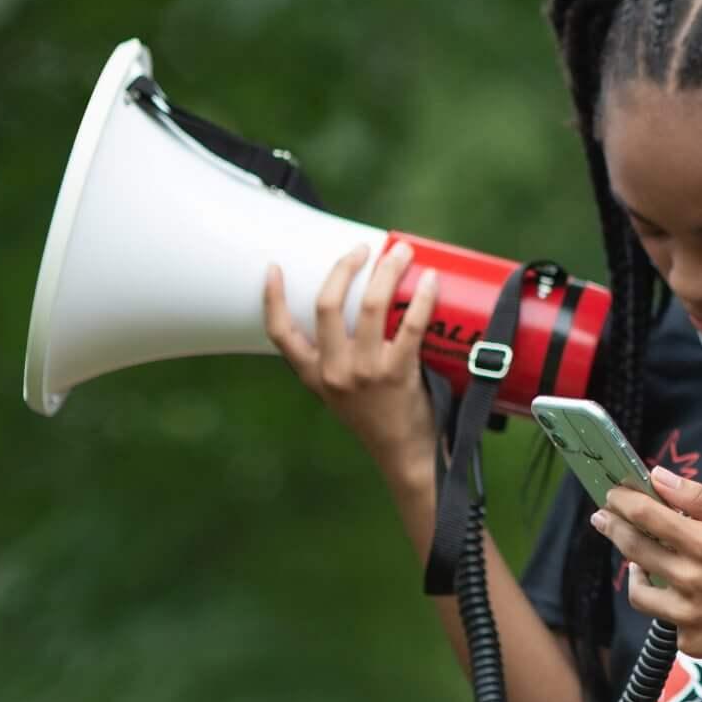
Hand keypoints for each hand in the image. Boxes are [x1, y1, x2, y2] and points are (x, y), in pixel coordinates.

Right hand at [265, 242, 439, 477]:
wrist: (403, 453)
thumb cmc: (378, 416)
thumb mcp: (342, 391)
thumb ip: (340, 357)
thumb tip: (361, 304)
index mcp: (313, 374)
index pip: (279, 333)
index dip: (272, 298)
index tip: (274, 268)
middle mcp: (333, 371)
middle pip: (326, 305)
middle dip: (344, 268)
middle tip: (363, 248)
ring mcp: (364, 372)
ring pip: (369, 307)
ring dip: (386, 271)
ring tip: (400, 251)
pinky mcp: (397, 373)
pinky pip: (410, 325)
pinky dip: (421, 297)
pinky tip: (430, 280)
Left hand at [595, 469, 701, 659]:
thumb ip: (700, 498)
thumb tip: (659, 477)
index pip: (647, 516)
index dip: (624, 501)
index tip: (613, 493)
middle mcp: (690, 581)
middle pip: (634, 549)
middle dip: (614, 528)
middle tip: (604, 518)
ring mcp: (688, 617)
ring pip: (639, 593)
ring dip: (635, 571)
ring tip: (642, 561)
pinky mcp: (691, 643)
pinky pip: (666, 621)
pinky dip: (671, 605)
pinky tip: (690, 596)